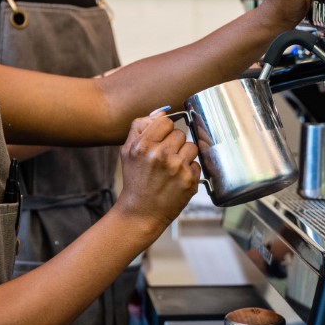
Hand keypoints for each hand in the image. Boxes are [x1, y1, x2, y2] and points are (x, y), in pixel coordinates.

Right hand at [115, 114, 200, 229]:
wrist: (140, 212)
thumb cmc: (135, 180)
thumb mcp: (128, 150)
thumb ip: (140, 126)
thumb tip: (162, 112)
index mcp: (144, 145)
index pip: (166, 122)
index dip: (164, 130)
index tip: (160, 140)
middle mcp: (161, 155)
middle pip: (180, 133)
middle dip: (174, 144)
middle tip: (165, 158)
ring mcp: (177, 168)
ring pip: (192, 147)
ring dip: (184, 155)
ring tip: (172, 168)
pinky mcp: (190, 181)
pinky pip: (197, 164)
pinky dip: (189, 170)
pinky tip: (177, 179)